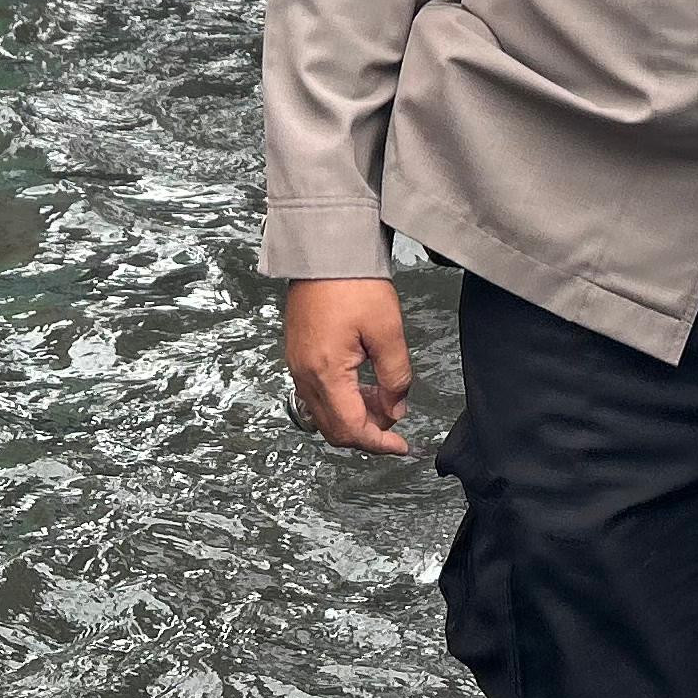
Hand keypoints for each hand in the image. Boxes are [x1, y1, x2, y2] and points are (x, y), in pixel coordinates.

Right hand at [282, 278, 411, 454]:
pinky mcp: (297, 353)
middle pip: (333, 428)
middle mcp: (304, 374)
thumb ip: (396, 378)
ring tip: (383, 400)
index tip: (401, 446)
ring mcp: (297, 364)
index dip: (379, 443)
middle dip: (366, 433)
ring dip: (353, 416)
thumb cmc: (354, 283)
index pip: (352, 428)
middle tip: (395, 424)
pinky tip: (362, 386)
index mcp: (325, 373)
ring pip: (324, 412)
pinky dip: (340, 400)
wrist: (325, 250)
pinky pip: (317, 392)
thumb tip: (395, 409)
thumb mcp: (388, 332)